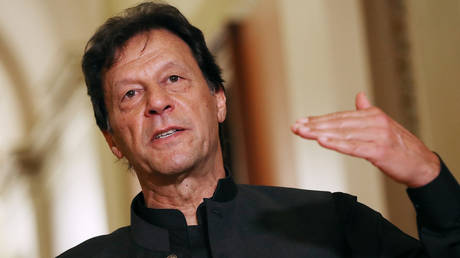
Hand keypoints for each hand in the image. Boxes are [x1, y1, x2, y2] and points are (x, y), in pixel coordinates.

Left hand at [291, 92, 439, 187]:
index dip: (319, 120)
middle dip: (314, 126)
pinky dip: (336, 144)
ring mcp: (377, 135)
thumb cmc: (399, 147)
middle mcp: (374, 122)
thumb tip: (359, 96)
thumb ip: (367, 111)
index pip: (339, 117)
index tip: (301, 122)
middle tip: (296, 127)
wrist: (421, 164)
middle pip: (337, 123)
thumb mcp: (382, 126)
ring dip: (320, 133)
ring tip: (303, 133)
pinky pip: (353, 147)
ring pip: (342, 134)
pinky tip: (323, 142)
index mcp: (372, 114)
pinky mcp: (379, 150)